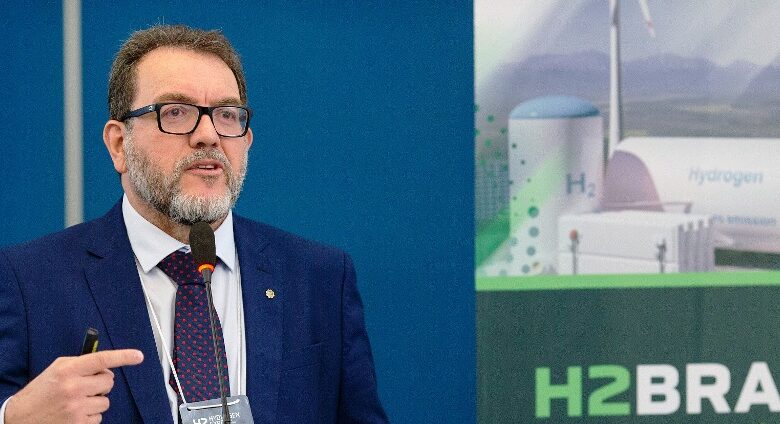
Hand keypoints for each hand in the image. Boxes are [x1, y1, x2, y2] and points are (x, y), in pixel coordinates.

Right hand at [5, 349, 143, 423]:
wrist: (20, 418)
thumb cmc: (41, 391)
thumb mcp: (57, 369)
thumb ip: (81, 364)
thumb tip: (106, 366)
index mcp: (68, 370)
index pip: (102, 359)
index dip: (123, 357)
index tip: (138, 356)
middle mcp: (74, 387)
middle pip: (109, 381)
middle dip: (101, 383)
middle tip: (86, 386)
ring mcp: (77, 408)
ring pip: (106, 401)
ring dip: (95, 401)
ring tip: (76, 401)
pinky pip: (99, 416)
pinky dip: (90, 415)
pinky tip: (75, 413)